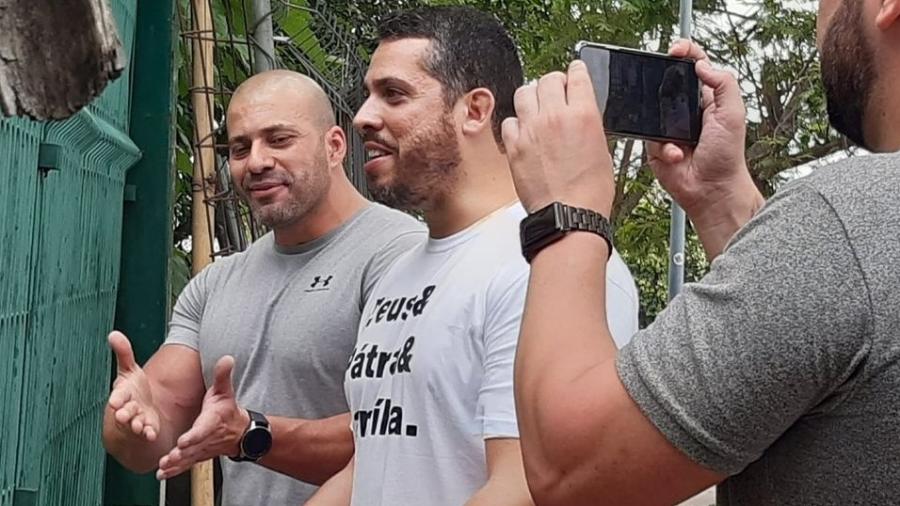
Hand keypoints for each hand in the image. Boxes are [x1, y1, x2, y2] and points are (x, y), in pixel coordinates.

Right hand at [108, 331, 160, 441]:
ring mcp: (136, 420)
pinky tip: (151, 433)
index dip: (117, 399)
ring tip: (139, 425)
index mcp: (122, 394)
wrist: (137, 412)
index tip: (115, 401)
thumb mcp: (129, 370)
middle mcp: (127, 409)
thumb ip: (123, 353)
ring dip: (136, 424)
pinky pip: (147, 433)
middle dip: (124, 413)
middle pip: (124, 412)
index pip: (117, 396)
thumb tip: (113, 334)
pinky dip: (148, 433)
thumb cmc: (132, 390)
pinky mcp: (147, 429)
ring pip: (134, 423)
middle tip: (124, 415)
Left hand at [156, 355, 248, 479]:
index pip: (203, 429)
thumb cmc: (227, 409)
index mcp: (212, 420)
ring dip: (176, 464)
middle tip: (169, 458)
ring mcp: (202, 449)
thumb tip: (227, 358)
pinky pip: (186, 465)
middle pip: (193, 447)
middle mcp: (207, 437)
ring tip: (163, 466)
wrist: (239, 431)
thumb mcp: (226, 390)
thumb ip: (223, 375)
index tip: (184, 440)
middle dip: (181, 453)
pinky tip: (162, 474)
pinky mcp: (197, 455)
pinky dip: (175, 471)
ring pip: (188, 458)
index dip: (194, 435)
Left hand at [502, 60, 614, 216]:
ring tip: (537, 107)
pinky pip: (510, 121)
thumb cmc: (589, 192)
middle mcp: (555, 116)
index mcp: (584, 114)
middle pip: (548, 79)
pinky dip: (517, 123)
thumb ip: (588, 125)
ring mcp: (531, 129)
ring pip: (524, 93)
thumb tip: (580, 115)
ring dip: (532, 96)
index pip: (577, 75)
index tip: (574, 70)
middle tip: (556, 91)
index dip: (576, 70)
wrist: (568, 216)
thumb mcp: (602, 150)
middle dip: (554, 82)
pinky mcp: (514, 146)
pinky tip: (524, 131)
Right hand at [647, 39, 757, 217]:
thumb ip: (724, 84)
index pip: (695, 66)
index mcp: (706, 99)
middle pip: (666, 83)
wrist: (712, 190)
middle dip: (661, 83)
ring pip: (652, 111)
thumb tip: (702, 65)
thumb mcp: (733, 114)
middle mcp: (686, 111)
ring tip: (680, 139)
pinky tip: (676, 155)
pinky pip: (648, 137)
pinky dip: (663, 147)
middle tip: (661, 83)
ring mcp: (669, 128)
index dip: (685, 53)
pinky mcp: (656, 146)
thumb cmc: (727, 157)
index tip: (676, 51)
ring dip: (663, 124)